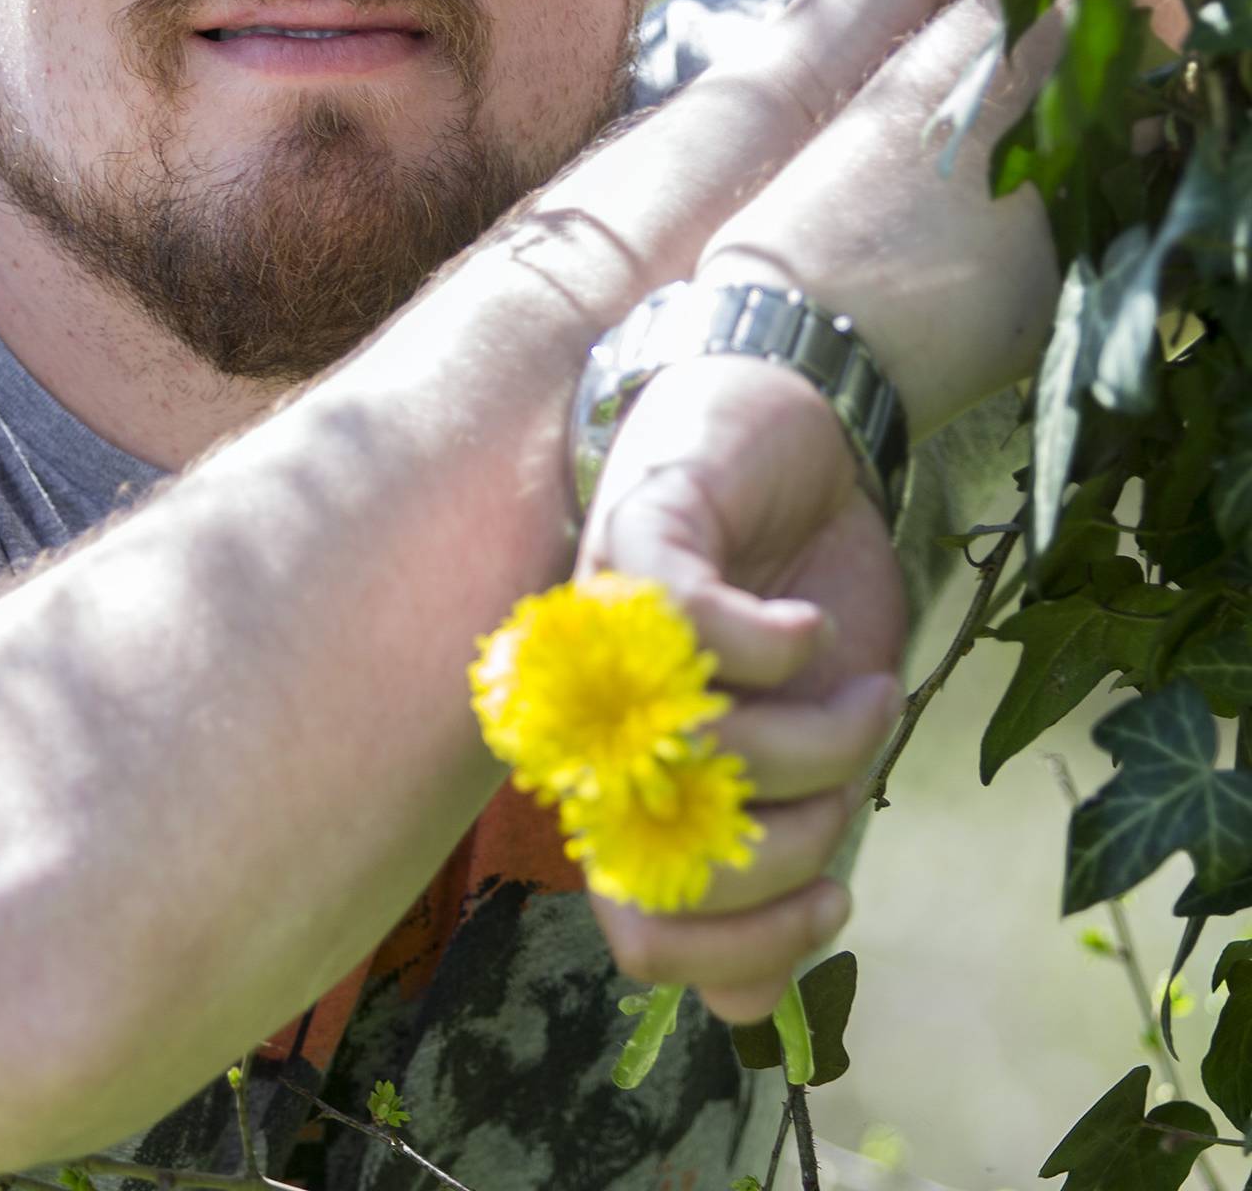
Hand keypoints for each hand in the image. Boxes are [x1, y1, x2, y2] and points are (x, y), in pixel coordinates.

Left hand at [571, 356, 904, 1021]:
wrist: (799, 443)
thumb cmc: (796, 607)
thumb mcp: (812, 760)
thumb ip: (779, 864)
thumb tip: (745, 1013)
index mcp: (629, 783)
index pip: (636, 931)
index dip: (744, 948)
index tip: (834, 903)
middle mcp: (597, 717)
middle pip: (679, 856)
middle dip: (801, 836)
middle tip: (851, 773)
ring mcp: (606, 626)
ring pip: (702, 745)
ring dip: (824, 734)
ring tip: (858, 686)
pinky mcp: (638, 534)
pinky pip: (695, 628)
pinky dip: (782, 643)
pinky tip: (804, 625)